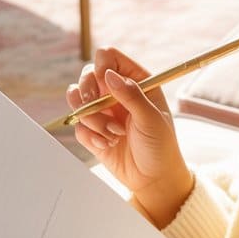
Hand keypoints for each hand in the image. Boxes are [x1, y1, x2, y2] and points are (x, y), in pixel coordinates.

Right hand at [69, 46, 193, 227]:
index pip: (110, 58)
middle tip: (96, 107)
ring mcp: (103, 111)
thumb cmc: (160, 146)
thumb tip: (108, 74)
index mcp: (136, 82)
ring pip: (78, 100)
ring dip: (92, 118)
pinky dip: (90, 136)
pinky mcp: (93, 131)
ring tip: (113, 134)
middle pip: (87, 75)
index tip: (104, 81)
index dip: (102, 65)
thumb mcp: (150, 119)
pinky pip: (78, 125)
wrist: (153, 179)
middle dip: (88, 93)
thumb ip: (130, 95)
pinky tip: (108, 145)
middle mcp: (116, 93)